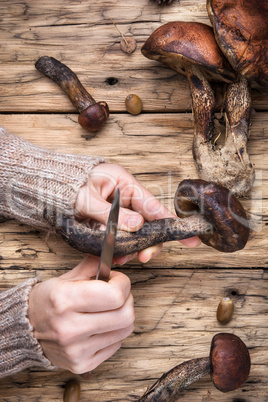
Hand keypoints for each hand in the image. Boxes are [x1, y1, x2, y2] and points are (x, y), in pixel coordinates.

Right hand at [28, 255, 133, 373]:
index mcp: (64, 299)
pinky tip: (101, 325)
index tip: (117, 279)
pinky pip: (116, 345)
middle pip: (125, 315)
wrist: (26, 329)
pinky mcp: (81, 364)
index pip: (115, 295)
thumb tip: (116, 255)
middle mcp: (69, 327)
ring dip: (123, 315)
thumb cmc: (48, 300)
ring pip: (125, 330)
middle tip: (117, 294)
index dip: (123, 283)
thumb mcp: (66, 277)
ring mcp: (76, 349)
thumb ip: (93, 265)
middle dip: (127, 299)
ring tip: (109, 309)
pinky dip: (114, 332)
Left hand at [75, 163, 199, 263]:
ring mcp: (120, 212)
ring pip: (136, 234)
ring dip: (132, 248)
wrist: (52, 187)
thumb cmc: (68, 185)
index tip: (191, 238)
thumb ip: (111, 214)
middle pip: (149, 224)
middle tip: (144, 257)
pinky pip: (122, 238)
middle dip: (149, 242)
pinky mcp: (112, 223)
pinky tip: (114, 257)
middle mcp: (127, 199)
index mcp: (126, 185)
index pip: (154, 206)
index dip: (172, 223)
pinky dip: (120, 249)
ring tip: (120, 258)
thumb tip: (137, 226)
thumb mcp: (87, 198)